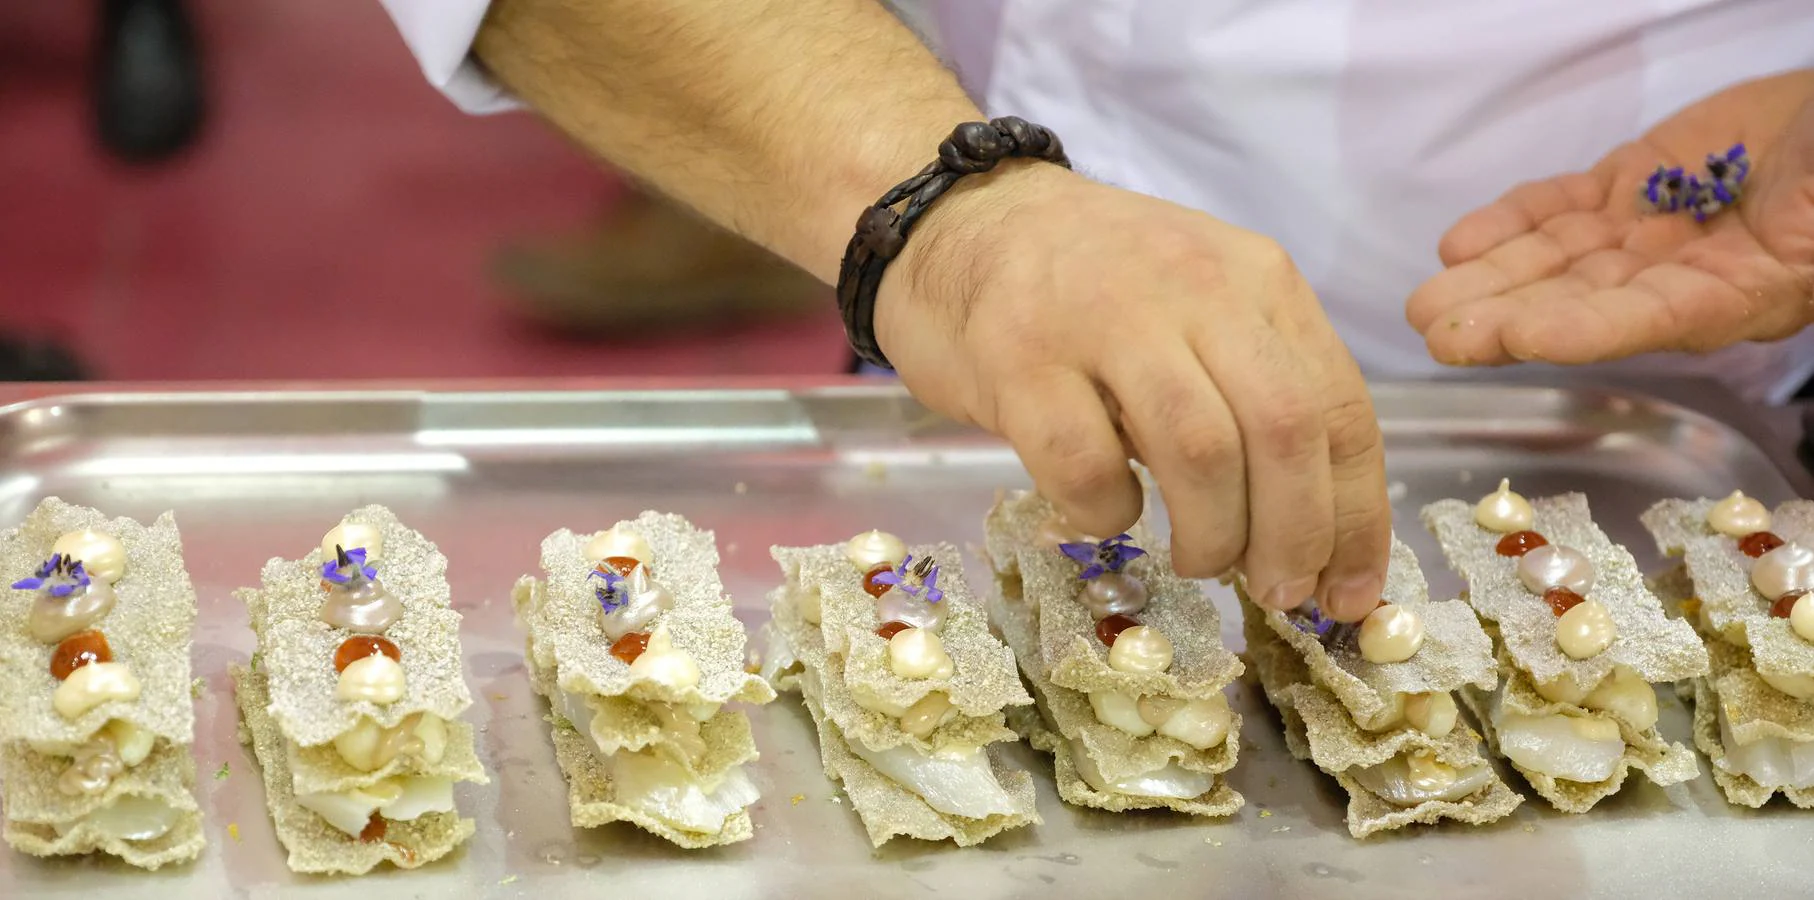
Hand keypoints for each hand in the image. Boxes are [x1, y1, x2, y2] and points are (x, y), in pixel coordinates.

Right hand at [876, 165, 1391, 619]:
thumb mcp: (1201, 308)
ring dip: (1212, 535)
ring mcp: (1103, 318)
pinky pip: (1087, 465)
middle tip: (1276, 593)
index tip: (1349, 592)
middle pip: (1283, 430)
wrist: (963, 219)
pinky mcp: (1020, 359)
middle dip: (1295, 537)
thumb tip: (1314, 535)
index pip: (1339, 408)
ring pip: (1200, 452)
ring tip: (1195, 559)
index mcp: (1257, 279)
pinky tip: (1105, 509)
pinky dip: (1108, 511)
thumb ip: (1258, 390)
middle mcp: (1194, 286)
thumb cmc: (1092, 284)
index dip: (1356, 516)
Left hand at [1409, 71, 1813, 364]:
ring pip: (1556, 261)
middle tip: (1443, 337)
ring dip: (1490, 283)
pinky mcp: (1626, 186)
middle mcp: (1683, 273)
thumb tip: (1765, 258)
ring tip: (1426, 304)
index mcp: (1743, 292)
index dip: (1588, 331)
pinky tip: (1458, 247)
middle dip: (1511, 321)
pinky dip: (1508, 225)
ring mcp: (1648, 229)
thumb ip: (1800, 239)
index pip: (1653, 318)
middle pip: (1585, 303)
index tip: (1527, 338)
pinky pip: (1558, 209)